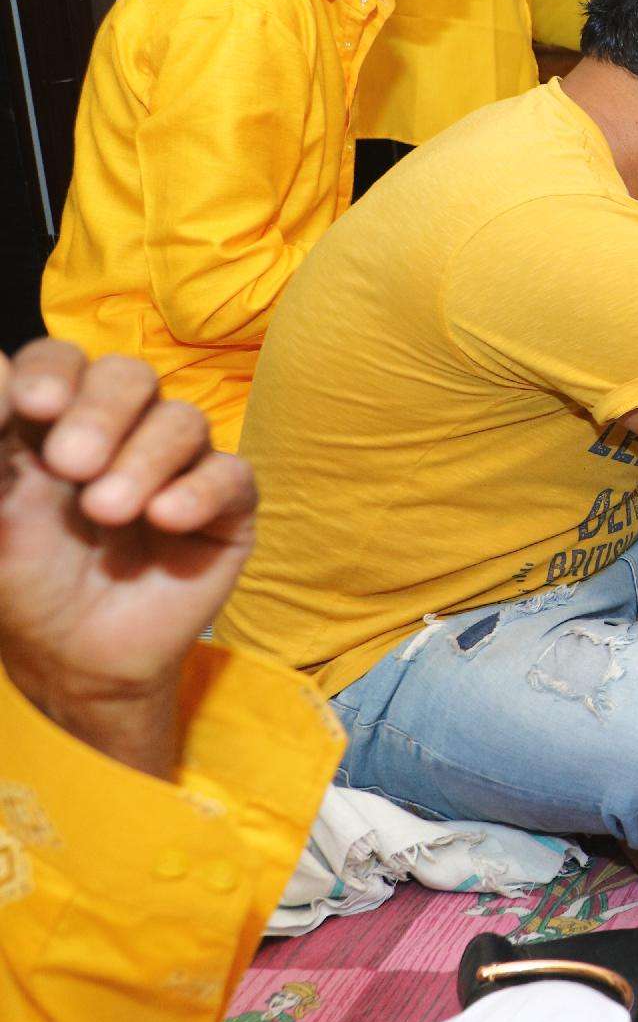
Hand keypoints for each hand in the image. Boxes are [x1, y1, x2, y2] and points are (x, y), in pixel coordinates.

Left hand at [0, 341, 258, 778]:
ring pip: (183, 420)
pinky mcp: (225, 507)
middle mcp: (122, 430)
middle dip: (100, 411)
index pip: (61, 361)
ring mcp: (178, 465)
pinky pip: (232, 476)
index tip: (30, 406)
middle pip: (128, 376)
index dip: (52, 371)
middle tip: (71, 463)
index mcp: (56, 420)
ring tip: (107, 512)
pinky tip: (165, 519)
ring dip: (144, 459)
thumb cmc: (21, 582)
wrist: (73, 661)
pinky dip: (199, 490)